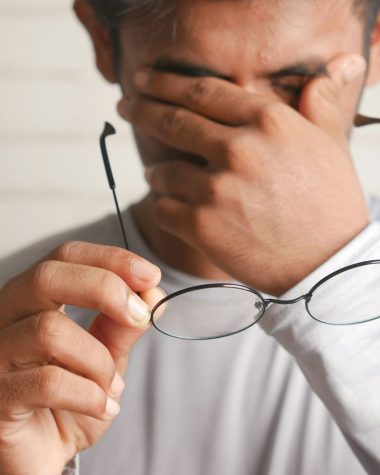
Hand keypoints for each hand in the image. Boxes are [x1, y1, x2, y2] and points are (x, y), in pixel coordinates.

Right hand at [0, 241, 161, 474]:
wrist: (45, 455)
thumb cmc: (71, 401)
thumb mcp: (106, 359)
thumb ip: (123, 326)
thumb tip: (151, 295)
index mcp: (34, 300)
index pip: (66, 256)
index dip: (110, 259)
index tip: (150, 275)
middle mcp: (7, 318)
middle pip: (47, 276)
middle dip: (105, 289)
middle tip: (139, 314)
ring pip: (49, 330)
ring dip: (98, 360)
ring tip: (110, 385)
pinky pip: (47, 382)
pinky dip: (89, 395)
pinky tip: (101, 407)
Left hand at [119, 54, 368, 294]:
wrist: (326, 265)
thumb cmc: (330, 204)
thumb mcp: (331, 144)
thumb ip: (321, 102)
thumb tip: (336, 65)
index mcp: (267, 122)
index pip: (203, 91)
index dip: (166, 82)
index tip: (144, 79)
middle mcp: (238, 149)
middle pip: (172, 122)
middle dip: (142, 110)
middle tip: (125, 105)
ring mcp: (216, 189)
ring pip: (162, 172)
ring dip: (157, 173)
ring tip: (159, 176)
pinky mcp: (201, 227)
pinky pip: (162, 209)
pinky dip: (164, 207)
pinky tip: (174, 209)